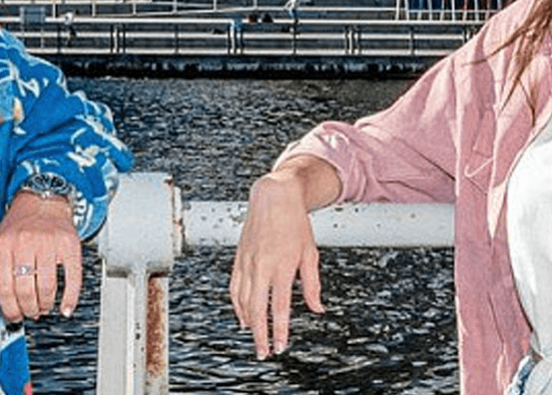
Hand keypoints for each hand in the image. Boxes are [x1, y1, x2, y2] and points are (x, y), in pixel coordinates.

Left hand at [0, 190, 81, 321]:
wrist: (43, 199)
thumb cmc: (21, 223)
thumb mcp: (1, 240)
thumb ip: (0, 268)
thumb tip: (7, 303)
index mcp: (4, 245)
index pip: (4, 287)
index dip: (9, 308)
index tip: (13, 316)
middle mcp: (26, 243)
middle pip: (25, 290)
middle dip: (28, 309)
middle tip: (30, 312)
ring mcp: (49, 243)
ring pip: (46, 287)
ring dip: (45, 304)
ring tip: (44, 307)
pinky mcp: (70, 245)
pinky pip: (72, 278)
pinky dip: (70, 298)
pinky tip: (65, 307)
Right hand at [229, 172, 326, 358]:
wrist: (273, 197)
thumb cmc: (296, 224)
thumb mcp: (310, 253)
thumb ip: (312, 284)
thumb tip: (317, 309)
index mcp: (283, 265)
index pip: (280, 306)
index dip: (280, 330)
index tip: (281, 346)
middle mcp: (262, 266)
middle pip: (257, 309)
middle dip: (260, 335)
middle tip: (265, 352)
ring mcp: (248, 262)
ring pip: (243, 301)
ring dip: (248, 323)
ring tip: (255, 338)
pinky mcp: (239, 258)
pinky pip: (234, 288)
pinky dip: (237, 305)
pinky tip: (243, 317)